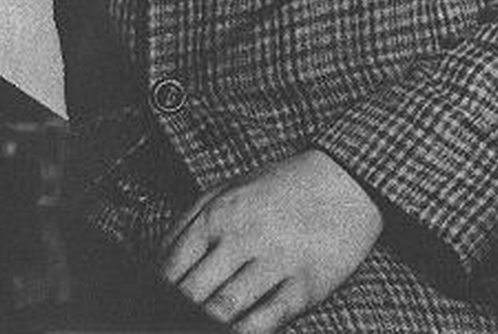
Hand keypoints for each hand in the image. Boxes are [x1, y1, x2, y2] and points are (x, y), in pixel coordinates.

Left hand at [158, 149, 382, 331]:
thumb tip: (158, 266)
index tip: (153, 306)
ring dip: (207, 323)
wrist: (344, 180)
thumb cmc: (280, 187)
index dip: (158, 293)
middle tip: (170, 320)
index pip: (172, 266)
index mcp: (219, 213)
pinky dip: (245, 333)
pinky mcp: (305, 285)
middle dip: (178, 312)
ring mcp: (275, 262)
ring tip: (196, 328)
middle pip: (194, 292)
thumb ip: (189, 224)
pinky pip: (267, 320)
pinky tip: (236, 333)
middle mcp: (243, 236)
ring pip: (225, 309)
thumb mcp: (228, 190)